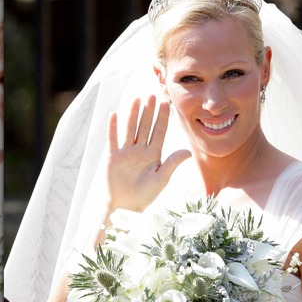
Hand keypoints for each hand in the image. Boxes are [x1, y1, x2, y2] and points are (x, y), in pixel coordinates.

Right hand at [106, 95, 190, 211]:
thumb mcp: (162, 179)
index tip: (166, 103)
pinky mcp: (113, 157)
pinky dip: (113, 128)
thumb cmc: (145, 195)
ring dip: (133, 114)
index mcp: (154, 154)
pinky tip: (114, 114)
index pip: (159, 132)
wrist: (126, 206)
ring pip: (131, 129)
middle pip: (145, 126)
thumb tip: (188, 151)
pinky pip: (113, 140)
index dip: (163, 118)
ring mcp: (126, 152)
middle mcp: (140, 150)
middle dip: (149, 111)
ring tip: (137, 99)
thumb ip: (172, 163)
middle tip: (153, 94)